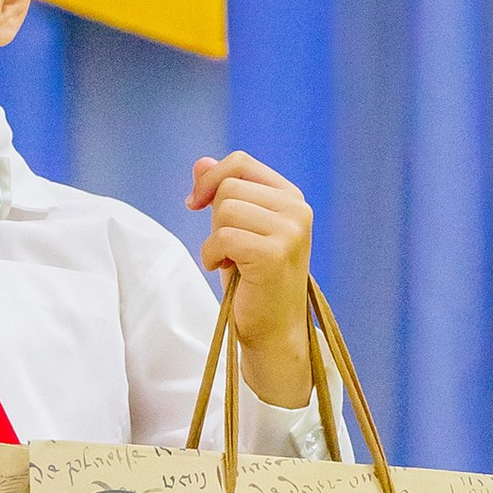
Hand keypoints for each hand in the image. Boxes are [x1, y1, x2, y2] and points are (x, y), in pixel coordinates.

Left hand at [190, 151, 312, 407]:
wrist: (272, 330)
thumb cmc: (252, 280)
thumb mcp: (235, 229)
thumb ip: (222, 193)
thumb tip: (201, 163)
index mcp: (291, 197)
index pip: (241, 162)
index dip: (210, 180)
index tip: (196, 203)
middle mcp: (297, 210)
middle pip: (228, 187)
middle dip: (215, 219)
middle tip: (228, 249)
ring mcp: (290, 231)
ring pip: (225, 210)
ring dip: (214, 240)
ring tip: (230, 262)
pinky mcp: (275, 253)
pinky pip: (222, 237)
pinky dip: (212, 256)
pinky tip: (226, 271)